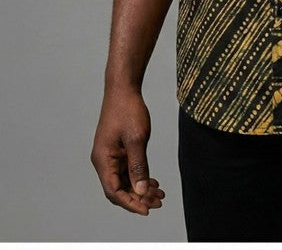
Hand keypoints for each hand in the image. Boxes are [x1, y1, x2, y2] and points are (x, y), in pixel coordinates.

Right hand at [91, 87, 164, 214]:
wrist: (123, 89)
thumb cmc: (127, 110)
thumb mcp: (136, 139)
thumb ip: (138, 166)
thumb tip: (140, 191)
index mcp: (103, 159)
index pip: (114, 191)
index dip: (130, 203)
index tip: (147, 210)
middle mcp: (103, 160)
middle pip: (119, 189)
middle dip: (138, 198)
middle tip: (158, 202)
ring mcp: (110, 155)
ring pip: (124, 180)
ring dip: (140, 189)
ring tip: (159, 194)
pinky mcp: (117, 150)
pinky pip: (127, 170)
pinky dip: (139, 177)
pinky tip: (153, 182)